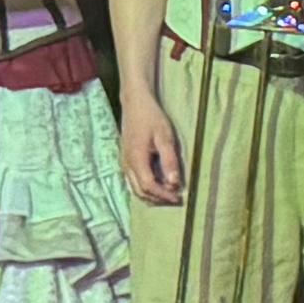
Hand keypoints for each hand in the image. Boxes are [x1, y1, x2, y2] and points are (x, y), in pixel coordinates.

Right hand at [122, 88, 184, 204]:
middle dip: (158, 199)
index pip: (149, 186)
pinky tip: (159, 185)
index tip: (179, 197)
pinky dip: (146, 188)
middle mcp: (127, 164)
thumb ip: (169, 161)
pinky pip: (133, 181)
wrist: (135, 103)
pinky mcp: (126, 160)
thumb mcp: (165, 137)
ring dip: (152, 195)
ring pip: (135, 188)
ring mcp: (124, 163)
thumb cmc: (151, 117)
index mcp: (136, 159)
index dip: (163, 195)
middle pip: (140, 192)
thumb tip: (175, 183)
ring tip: (169, 194)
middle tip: (176, 199)